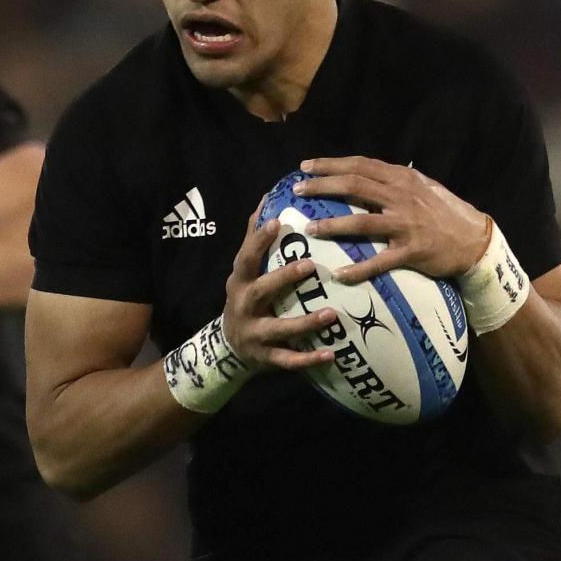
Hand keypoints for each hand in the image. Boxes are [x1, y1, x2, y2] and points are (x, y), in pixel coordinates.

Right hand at [220, 213, 331, 371]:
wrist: (229, 348)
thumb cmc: (247, 298)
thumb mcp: (245, 272)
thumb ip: (254, 239)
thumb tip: (267, 200)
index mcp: (240, 281)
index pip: (246, 257)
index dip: (258, 240)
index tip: (277, 222)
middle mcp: (244, 306)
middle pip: (261, 290)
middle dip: (284, 278)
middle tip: (310, 265)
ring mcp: (254, 334)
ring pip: (279, 329)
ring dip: (305, 322)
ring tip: (332, 314)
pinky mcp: (266, 358)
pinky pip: (289, 360)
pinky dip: (309, 359)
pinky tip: (331, 355)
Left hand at [296, 156, 490, 281]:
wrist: (475, 240)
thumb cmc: (447, 213)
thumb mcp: (423, 187)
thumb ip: (397, 180)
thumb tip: (371, 172)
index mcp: (402, 178)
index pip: (360, 165)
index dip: (330, 165)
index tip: (305, 167)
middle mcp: (402, 197)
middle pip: (354, 186)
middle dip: (322, 187)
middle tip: (298, 191)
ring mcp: (406, 225)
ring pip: (361, 222)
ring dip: (333, 225)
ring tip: (310, 228)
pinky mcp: (411, 251)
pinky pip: (379, 261)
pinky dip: (358, 269)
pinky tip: (339, 274)